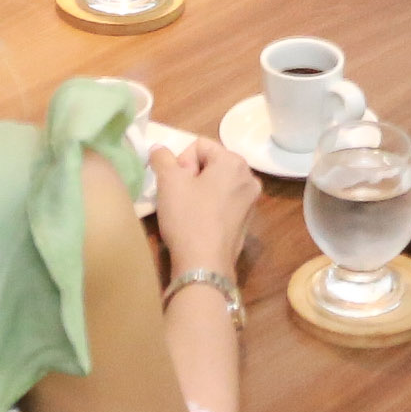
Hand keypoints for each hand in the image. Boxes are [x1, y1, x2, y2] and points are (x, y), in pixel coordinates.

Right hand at [148, 132, 258, 272]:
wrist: (204, 265)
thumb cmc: (188, 218)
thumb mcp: (168, 181)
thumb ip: (162, 158)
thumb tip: (159, 148)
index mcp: (234, 162)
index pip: (198, 146)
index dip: (181, 163)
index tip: (177, 185)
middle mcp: (249, 178)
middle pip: (210, 163)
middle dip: (191, 176)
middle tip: (179, 197)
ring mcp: (251, 201)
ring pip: (216, 184)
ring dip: (199, 191)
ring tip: (187, 211)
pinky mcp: (246, 221)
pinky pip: (223, 202)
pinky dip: (209, 206)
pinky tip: (198, 222)